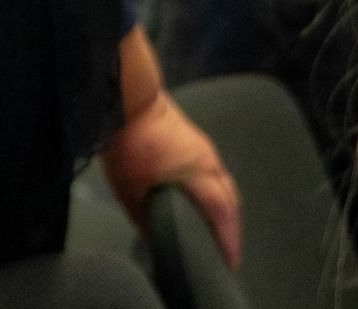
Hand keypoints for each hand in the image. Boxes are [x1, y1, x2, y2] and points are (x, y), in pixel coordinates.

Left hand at [102, 89, 239, 265]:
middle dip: (232, 224)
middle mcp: (207, 160)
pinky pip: (213, 166)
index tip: (232, 259)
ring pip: (223, 180)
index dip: (229, 239)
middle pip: (231, 197)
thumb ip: (142, 215)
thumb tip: (150, 234)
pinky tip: (201, 189)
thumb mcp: (128, 188)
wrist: (125, 97)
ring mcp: (202, 145)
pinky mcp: (193, 135)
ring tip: (217, 221)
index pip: (222, 213)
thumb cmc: (126, 140)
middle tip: (227, 244)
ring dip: (224, 202)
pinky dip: (214, 184)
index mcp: (197, 175)